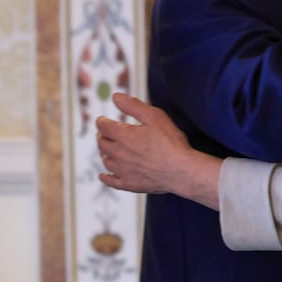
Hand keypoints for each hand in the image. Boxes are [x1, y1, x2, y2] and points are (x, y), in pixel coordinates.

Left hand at [97, 92, 221, 208]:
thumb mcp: (155, 116)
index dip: (102, 121)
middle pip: (102, 143)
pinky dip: (105, 178)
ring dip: (104, 153)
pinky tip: (103, 176)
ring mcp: (122, 170)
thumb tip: (115, 97)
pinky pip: (111, 182)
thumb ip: (133, 106)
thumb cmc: (171, 142)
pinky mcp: (128, 184)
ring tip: (107, 149)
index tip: (102, 120)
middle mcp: (118, 153)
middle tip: (104, 133)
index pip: (104, 126)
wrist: (180, 170)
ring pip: (106, 161)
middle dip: (102, 136)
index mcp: (123, 136)